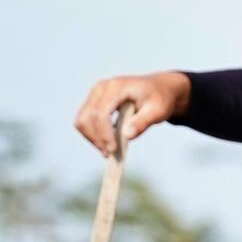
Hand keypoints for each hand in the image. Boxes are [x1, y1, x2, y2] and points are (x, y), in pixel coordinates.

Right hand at [72, 72, 190, 155]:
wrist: (158, 88)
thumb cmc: (159, 99)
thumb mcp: (158, 111)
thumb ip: (142, 122)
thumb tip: (127, 136)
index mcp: (117, 87)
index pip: (101, 113)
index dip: (105, 133)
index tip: (113, 150)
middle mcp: (101, 87)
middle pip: (87, 117)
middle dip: (96, 138)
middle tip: (109, 155)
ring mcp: (95, 93)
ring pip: (82, 119)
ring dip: (92, 138)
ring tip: (107, 152)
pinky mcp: (94, 101)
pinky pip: (85, 119)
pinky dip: (92, 134)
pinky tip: (106, 143)